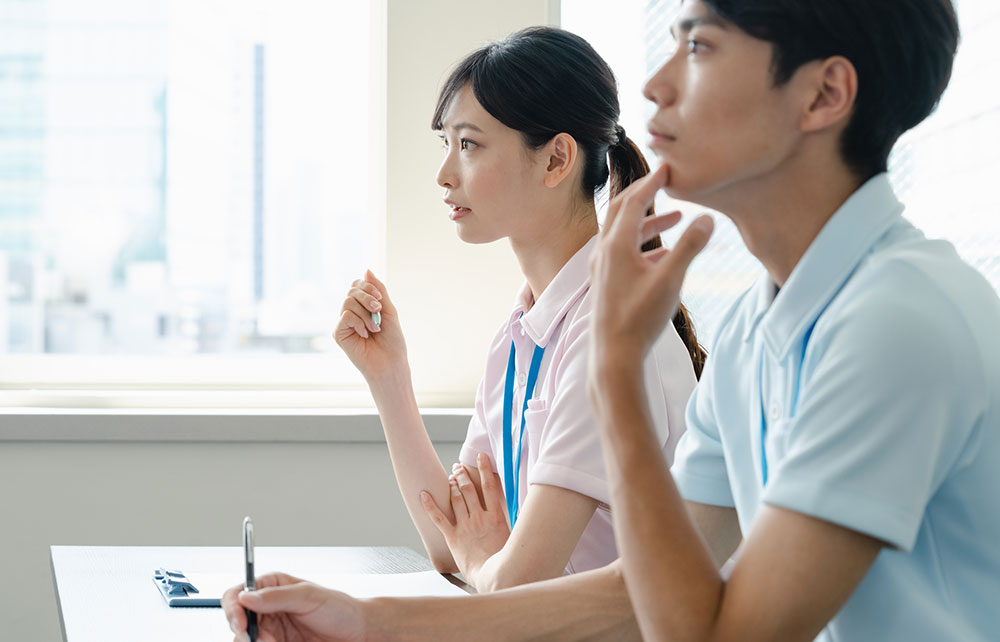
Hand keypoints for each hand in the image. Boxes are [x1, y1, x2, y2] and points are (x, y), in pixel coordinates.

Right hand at [222, 572, 365, 641]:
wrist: (356, 633)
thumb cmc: (339, 609)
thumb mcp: (309, 596)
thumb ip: (277, 596)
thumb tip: (247, 596)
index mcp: (272, 587)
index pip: (238, 594)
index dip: (234, 608)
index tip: (242, 623)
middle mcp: (267, 608)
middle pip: (236, 621)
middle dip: (245, 632)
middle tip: (263, 639)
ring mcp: (270, 630)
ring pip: (244, 640)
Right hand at [333, 270, 408, 381]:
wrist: (390, 363)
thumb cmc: (392, 340)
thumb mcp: (389, 310)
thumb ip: (378, 290)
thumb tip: (366, 270)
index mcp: (362, 306)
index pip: (356, 285)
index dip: (367, 287)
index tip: (380, 299)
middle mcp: (351, 313)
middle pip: (351, 290)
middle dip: (367, 297)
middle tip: (378, 310)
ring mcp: (343, 323)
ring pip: (348, 302)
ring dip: (366, 313)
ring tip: (375, 328)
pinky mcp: (338, 333)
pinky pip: (345, 316)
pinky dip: (359, 323)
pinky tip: (365, 334)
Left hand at [419, 452, 510, 586]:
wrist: (491, 576)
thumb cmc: (504, 560)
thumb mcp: (514, 537)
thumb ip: (512, 521)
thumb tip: (521, 510)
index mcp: (495, 517)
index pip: (490, 486)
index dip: (484, 469)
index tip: (481, 457)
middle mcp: (479, 518)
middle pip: (469, 489)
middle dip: (463, 475)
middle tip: (458, 467)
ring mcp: (465, 526)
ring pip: (456, 499)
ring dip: (452, 485)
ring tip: (450, 476)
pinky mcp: (453, 537)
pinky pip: (439, 518)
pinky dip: (430, 505)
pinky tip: (423, 494)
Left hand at [588, 164, 713, 368]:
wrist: (613, 357)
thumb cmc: (640, 319)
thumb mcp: (670, 280)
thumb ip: (689, 247)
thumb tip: (707, 218)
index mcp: (616, 245)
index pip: (632, 201)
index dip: (651, 182)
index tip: (668, 168)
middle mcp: (603, 253)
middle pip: (620, 211)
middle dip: (643, 194)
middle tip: (664, 182)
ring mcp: (602, 269)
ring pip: (623, 234)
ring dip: (648, 222)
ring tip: (676, 218)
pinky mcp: (606, 285)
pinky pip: (623, 254)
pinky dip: (643, 246)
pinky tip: (664, 254)